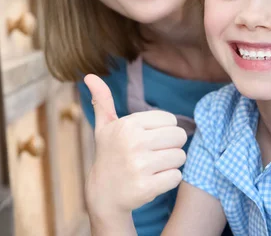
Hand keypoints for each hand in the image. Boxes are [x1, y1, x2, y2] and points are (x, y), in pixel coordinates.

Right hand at [84, 74, 187, 218]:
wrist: (103, 195)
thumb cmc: (109, 155)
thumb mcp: (105, 127)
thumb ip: (103, 100)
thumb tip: (89, 75)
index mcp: (128, 125)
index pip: (171, 120)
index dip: (163, 130)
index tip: (148, 140)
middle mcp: (134, 143)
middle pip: (179, 137)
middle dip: (171, 146)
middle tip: (153, 154)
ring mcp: (140, 166)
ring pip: (180, 157)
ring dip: (171, 163)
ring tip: (152, 167)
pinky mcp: (147, 187)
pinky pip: (177, 176)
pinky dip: (169, 179)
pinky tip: (153, 180)